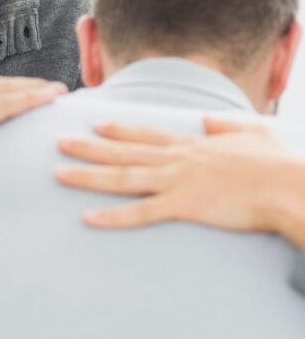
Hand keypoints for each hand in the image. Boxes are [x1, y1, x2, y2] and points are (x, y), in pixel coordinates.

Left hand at [55, 117, 304, 246]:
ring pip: (122, 178)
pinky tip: (88, 217)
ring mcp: (177, 181)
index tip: (94, 123)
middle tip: (58, 142)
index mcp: (193, 144)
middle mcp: (178, 159)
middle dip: (88, 148)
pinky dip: (112, 217)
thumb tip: (205, 121)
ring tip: (58, 173)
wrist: (291, 185)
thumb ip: (225, 126)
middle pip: (123, 153)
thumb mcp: (253, 132)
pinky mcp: (183, 206)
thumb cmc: (279, 164)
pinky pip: (140, 213)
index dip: (118, 129)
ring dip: (88, 176)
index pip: (147, 135)